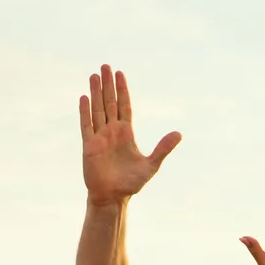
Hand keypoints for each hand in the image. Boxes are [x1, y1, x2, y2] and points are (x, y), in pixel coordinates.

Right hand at [80, 64, 181, 206]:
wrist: (113, 197)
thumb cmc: (131, 183)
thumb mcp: (151, 164)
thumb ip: (163, 148)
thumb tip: (179, 134)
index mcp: (126, 133)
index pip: (124, 106)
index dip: (122, 90)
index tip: (120, 73)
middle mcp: (112, 131)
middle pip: (109, 102)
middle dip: (108, 84)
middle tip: (105, 66)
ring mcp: (100, 137)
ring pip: (97, 109)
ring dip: (96, 92)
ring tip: (93, 75)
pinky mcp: (89, 146)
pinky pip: (86, 125)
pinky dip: (85, 111)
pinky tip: (84, 97)